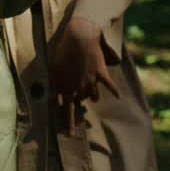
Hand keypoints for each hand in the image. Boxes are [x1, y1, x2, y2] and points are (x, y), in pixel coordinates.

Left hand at [51, 16, 119, 131]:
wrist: (78, 36)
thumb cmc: (63, 51)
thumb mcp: (53, 69)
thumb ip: (54, 87)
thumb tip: (52, 102)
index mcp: (66, 86)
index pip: (67, 109)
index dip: (68, 122)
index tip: (69, 134)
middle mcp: (79, 86)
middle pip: (82, 100)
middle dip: (81, 100)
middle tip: (80, 98)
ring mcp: (90, 79)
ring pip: (94, 96)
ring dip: (93, 95)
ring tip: (93, 95)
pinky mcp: (100, 72)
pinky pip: (108, 84)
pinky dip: (113, 90)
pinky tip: (118, 96)